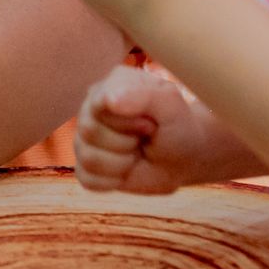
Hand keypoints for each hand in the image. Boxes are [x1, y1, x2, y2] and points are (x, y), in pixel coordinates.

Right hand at [75, 66, 206, 195]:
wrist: (183, 159)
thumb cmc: (177, 127)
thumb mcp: (171, 105)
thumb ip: (144, 95)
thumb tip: (110, 100)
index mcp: (108, 87)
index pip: (97, 104)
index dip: (126, 121)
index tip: (150, 124)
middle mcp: (91, 110)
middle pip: (89, 130)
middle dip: (126, 142)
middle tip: (145, 137)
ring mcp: (85, 139)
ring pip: (88, 158)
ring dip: (122, 163)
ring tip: (136, 153)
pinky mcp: (86, 167)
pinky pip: (87, 179)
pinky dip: (112, 180)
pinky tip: (126, 171)